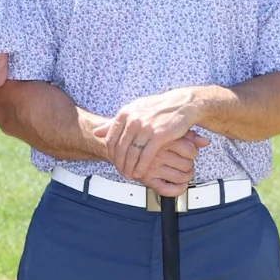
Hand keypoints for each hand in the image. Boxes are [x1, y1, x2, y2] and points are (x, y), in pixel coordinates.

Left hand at [94, 87, 210, 182]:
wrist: (183, 104)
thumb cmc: (158, 108)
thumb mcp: (134, 111)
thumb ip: (114, 122)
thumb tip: (97, 132)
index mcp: (125, 113)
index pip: (111, 138)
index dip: (111, 154)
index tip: (113, 162)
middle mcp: (133, 119)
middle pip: (120, 148)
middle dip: (119, 163)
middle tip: (121, 172)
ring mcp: (146, 127)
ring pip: (132, 153)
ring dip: (129, 167)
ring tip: (129, 174)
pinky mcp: (160, 135)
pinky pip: (146, 155)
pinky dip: (141, 166)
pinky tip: (140, 172)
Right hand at [138, 134, 209, 196]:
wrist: (115, 142)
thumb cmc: (142, 135)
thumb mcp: (165, 129)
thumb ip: (187, 134)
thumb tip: (205, 141)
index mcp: (161, 139)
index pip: (189, 150)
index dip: (193, 152)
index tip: (190, 152)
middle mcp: (157, 154)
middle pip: (187, 164)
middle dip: (189, 164)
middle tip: (185, 162)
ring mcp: (151, 167)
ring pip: (180, 177)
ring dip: (186, 176)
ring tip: (184, 172)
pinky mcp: (145, 179)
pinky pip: (167, 189)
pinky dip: (178, 189)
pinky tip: (180, 184)